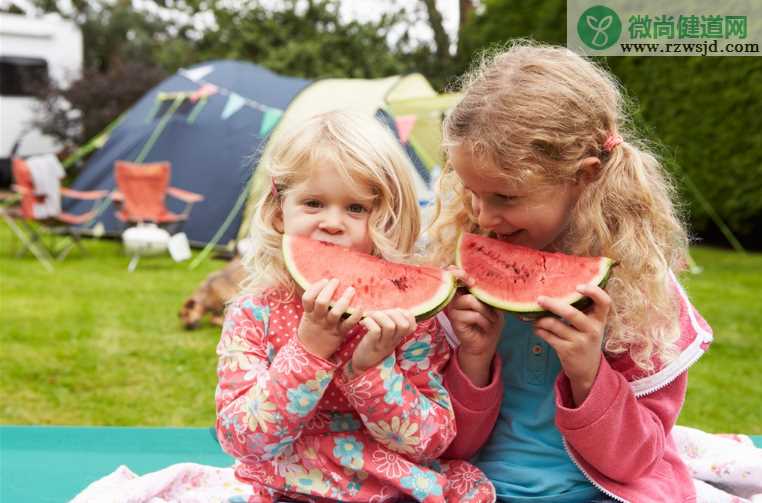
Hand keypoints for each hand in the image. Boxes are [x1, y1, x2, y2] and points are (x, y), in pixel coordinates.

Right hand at [298, 278, 363, 359]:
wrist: (312, 353)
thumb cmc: (311, 330)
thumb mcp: (307, 317)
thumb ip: (313, 305)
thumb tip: (323, 285)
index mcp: (309, 314)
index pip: (308, 298)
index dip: (316, 287)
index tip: (324, 281)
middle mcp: (318, 319)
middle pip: (322, 302)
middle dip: (330, 289)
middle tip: (337, 281)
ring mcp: (329, 326)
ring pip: (336, 312)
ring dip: (345, 299)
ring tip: (351, 290)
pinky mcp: (340, 333)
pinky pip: (348, 323)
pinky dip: (356, 314)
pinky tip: (361, 306)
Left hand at [350, 309, 416, 373]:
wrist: (361, 364)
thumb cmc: (372, 344)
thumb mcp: (385, 334)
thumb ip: (390, 322)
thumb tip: (392, 308)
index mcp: (398, 337)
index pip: (412, 325)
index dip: (405, 314)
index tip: (393, 312)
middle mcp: (394, 341)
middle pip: (403, 325)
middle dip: (392, 313)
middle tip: (379, 313)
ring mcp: (384, 344)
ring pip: (390, 326)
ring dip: (379, 316)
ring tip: (370, 316)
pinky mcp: (372, 346)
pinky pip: (375, 331)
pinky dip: (369, 322)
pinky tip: (363, 322)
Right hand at [445, 267, 503, 385]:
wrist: (486, 344)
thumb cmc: (489, 321)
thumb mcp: (491, 304)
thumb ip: (484, 292)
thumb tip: (483, 283)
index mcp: (462, 291)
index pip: (453, 274)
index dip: (460, 272)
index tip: (473, 280)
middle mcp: (454, 297)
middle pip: (462, 284)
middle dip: (479, 292)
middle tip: (490, 304)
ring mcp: (453, 309)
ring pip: (470, 300)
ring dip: (485, 310)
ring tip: (491, 318)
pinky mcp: (455, 321)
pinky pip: (472, 315)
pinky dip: (484, 320)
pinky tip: (486, 326)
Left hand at [534, 284, 611, 405]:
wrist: (588, 370)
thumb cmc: (586, 340)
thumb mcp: (591, 326)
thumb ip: (583, 310)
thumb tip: (556, 290)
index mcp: (599, 320)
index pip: (604, 302)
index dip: (593, 292)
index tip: (578, 286)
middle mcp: (592, 330)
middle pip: (571, 313)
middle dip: (552, 304)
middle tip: (539, 299)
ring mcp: (580, 342)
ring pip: (554, 324)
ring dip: (541, 320)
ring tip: (536, 318)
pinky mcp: (567, 351)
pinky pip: (548, 336)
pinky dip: (539, 330)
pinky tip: (537, 329)